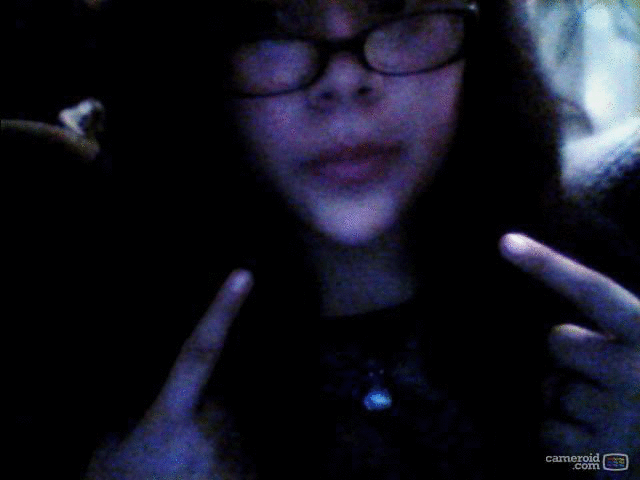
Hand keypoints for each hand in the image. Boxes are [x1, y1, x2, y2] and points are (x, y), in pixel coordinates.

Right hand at [86, 269, 253, 479]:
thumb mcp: (107, 457)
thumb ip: (125, 423)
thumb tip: (139, 407)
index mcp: (172, 417)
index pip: (198, 352)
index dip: (220, 311)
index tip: (243, 276)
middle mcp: (211, 428)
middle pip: (216, 399)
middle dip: (200, 415)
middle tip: (168, 450)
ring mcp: (233, 453)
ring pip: (227, 429)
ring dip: (210, 442)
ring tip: (179, 472)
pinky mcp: (247, 472)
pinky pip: (236, 454)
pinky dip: (222, 462)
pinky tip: (197, 477)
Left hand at [500, 234, 639, 467]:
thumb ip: (626, 318)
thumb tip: (587, 289)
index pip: (592, 291)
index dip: (547, 265)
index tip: (505, 242)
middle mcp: (634, 372)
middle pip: (559, 341)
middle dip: (573, 351)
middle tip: (607, 369)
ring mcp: (616, 417)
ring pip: (552, 388)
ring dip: (569, 396)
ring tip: (609, 410)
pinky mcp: (600, 457)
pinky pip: (549, 431)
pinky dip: (565, 435)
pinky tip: (597, 438)